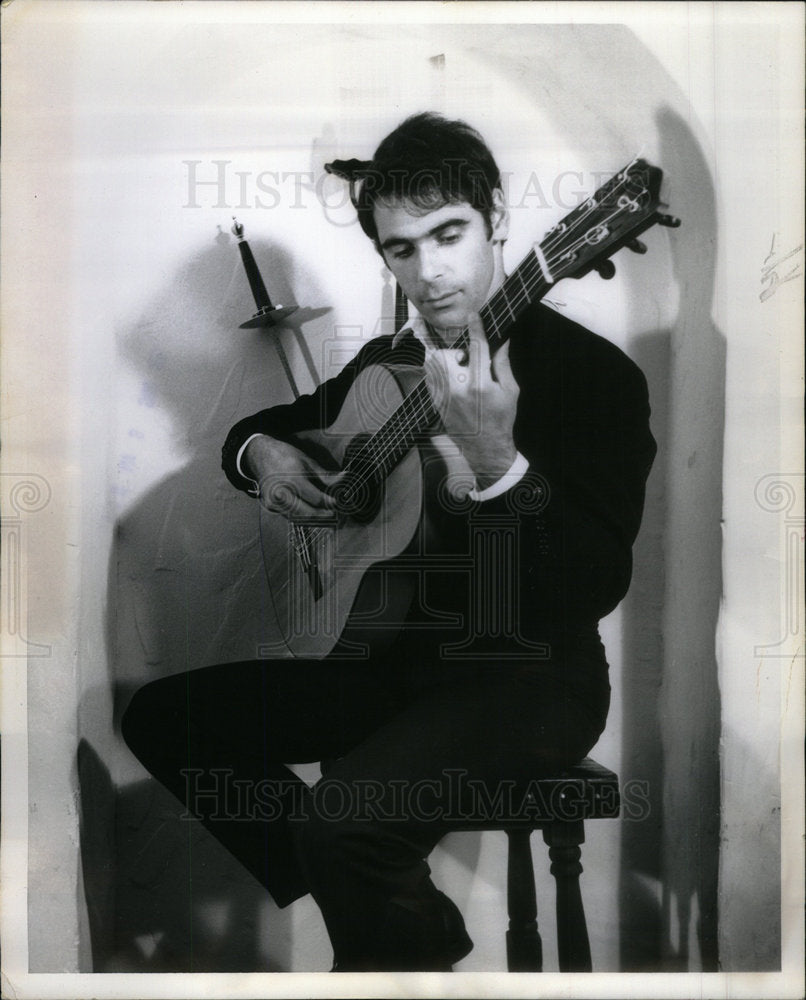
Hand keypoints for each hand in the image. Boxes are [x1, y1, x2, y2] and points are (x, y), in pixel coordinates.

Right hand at [244, 436, 340, 520]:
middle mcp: (281, 492)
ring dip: (314, 519)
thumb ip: (325, 476)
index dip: (330, 503)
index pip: (316, 498)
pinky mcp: (270, 506)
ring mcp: (273, 501)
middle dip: (324, 516)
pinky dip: (302, 517)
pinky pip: (290, 516)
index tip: (340, 504)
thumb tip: (345, 478)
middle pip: (307, 513)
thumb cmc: (286, 456)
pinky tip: (312, 514)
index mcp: (292, 478)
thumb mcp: (307, 462)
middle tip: (336, 515)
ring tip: (327, 516)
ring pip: (298, 518)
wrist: (259, 456)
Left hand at [424, 314, 519, 490]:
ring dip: (444, 361)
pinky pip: (430, 378)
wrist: (485, 448)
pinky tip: (455, 383)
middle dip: (453, 351)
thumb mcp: (510, 391)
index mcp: (480, 385)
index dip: (475, 328)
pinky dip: (440, 374)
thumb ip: (502, 364)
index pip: (476, 348)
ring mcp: (443, 398)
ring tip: (461, 373)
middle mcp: (458, 390)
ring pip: (432, 365)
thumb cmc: (501, 419)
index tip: (472, 316)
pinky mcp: (436, 403)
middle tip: (466, 360)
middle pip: (442, 355)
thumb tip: (501, 340)